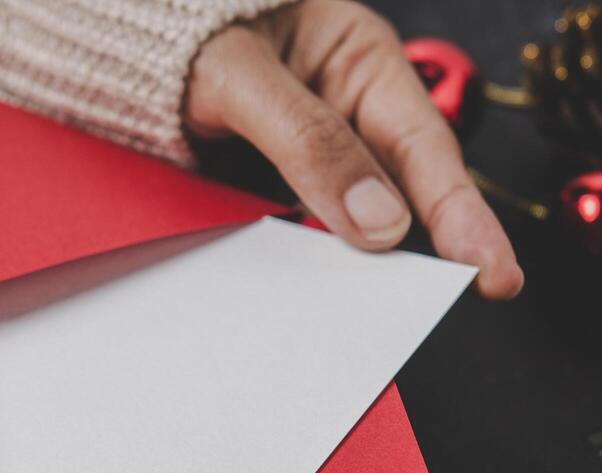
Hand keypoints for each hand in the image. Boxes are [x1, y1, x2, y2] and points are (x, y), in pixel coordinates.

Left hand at [187, 0, 521, 298]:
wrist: (109, 29)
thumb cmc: (178, 23)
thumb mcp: (240, 72)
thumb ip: (307, 139)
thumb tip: (380, 221)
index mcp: (358, 65)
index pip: (426, 150)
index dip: (465, 215)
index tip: (493, 271)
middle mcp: (343, 114)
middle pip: (399, 195)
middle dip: (428, 253)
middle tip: (455, 302)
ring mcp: (305, 157)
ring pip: (346, 225)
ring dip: (357, 269)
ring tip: (373, 314)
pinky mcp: (264, 187)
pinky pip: (292, 234)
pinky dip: (301, 266)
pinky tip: (305, 297)